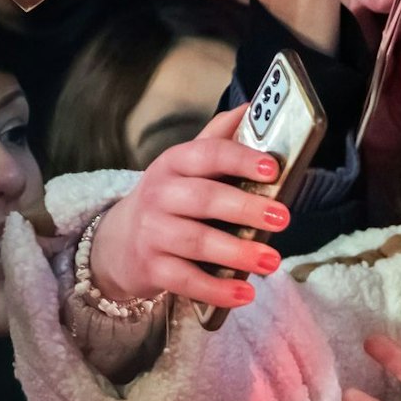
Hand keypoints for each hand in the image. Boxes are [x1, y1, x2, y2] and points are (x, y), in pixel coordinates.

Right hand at [88, 106, 291, 310]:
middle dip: (245, 208)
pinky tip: (244, 293)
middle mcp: (160, 195)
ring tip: (271, 261)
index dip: (240, 159)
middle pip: (204, 199)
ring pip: (196, 241)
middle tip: (282, 217)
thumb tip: (252, 108)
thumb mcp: (187, 166)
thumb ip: (218, 138)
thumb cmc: (170, 199)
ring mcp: (152, 233)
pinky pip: (185, 279)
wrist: (118, 242)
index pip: (207, 154)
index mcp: (174, 164)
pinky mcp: (151, 268)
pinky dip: (216, 289)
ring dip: (237, 252)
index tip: (272, 169)